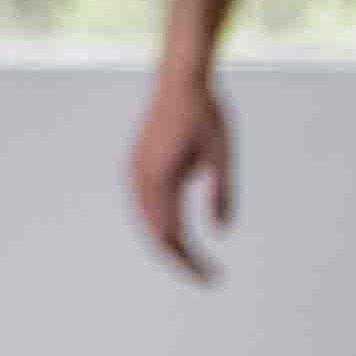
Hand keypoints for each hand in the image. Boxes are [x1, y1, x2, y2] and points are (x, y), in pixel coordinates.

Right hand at [127, 65, 234, 283]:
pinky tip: (175, 229)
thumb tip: (221, 232)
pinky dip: (158, 224)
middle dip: (180, 259)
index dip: (192, 263)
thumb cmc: (206, 113)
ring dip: (167, 242)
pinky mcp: (135, 162)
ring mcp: (134, 169)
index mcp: (160, 178)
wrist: (180, 77)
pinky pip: (143, 205)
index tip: (214, 278)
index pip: (172, 236)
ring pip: (146, 221)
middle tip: (207, 276)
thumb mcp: (221, 154)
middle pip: (155, 234)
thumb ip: (221, 193)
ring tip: (192, 259)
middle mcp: (140, 177)